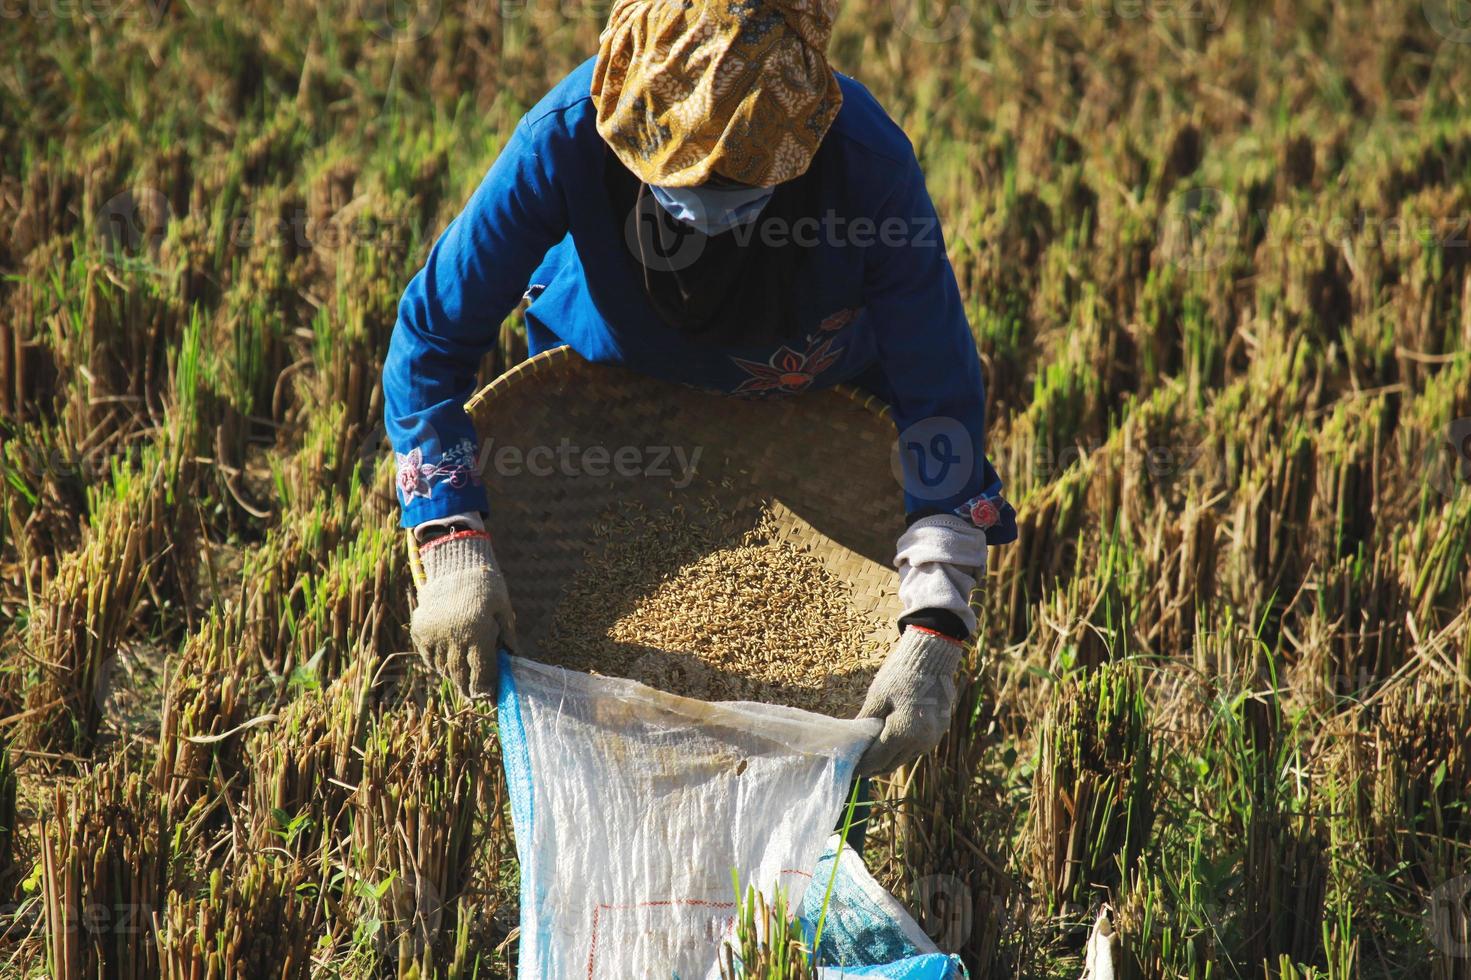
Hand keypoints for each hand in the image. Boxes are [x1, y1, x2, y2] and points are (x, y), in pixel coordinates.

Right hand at [411, 529, 515, 699]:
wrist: (454, 564)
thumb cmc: (486, 586)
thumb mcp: (503, 609)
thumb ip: (508, 636)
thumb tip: (514, 661)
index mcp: (478, 631)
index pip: (482, 671)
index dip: (487, 688)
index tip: (491, 697)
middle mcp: (454, 636)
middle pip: (461, 674)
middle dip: (470, 688)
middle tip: (476, 696)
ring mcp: (434, 634)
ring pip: (444, 669)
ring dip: (454, 677)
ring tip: (463, 681)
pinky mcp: (420, 631)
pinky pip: (429, 658)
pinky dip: (438, 665)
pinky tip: (448, 666)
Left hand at [854, 627, 962, 776]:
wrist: (932, 657)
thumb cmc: (900, 674)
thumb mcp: (877, 698)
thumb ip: (865, 724)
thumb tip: (853, 743)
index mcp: (904, 734)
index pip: (876, 759)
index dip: (860, 767)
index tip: (848, 771)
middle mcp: (921, 742)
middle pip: (890, 764)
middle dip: (871, 768)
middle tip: (855, 769)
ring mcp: (932, 739)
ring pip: (904, 758)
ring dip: (886, 761)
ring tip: (868, 761)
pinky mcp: (938, 732)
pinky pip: (915, 749)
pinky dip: (900, 751)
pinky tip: (887, 747)